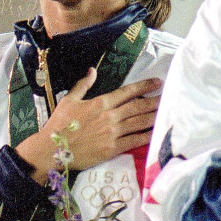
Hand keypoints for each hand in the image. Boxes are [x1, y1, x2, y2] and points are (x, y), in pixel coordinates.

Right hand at [16, 68, 161, 182]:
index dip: (144, 86)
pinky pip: (134, 141)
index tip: (157, 82)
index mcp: (100, 103)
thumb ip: (83, 85)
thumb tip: (93, 71)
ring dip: (153, 116)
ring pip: (139, 123)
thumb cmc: (59, 124)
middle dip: (154, 101)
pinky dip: (146, 136)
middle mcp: (109, 117)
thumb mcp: (69, 100)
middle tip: (167, 96)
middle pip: (138, 107)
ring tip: (166, 112)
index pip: (127, 92)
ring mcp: (112, 133)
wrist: (53, 149)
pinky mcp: (112, 149)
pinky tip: (155, 133)